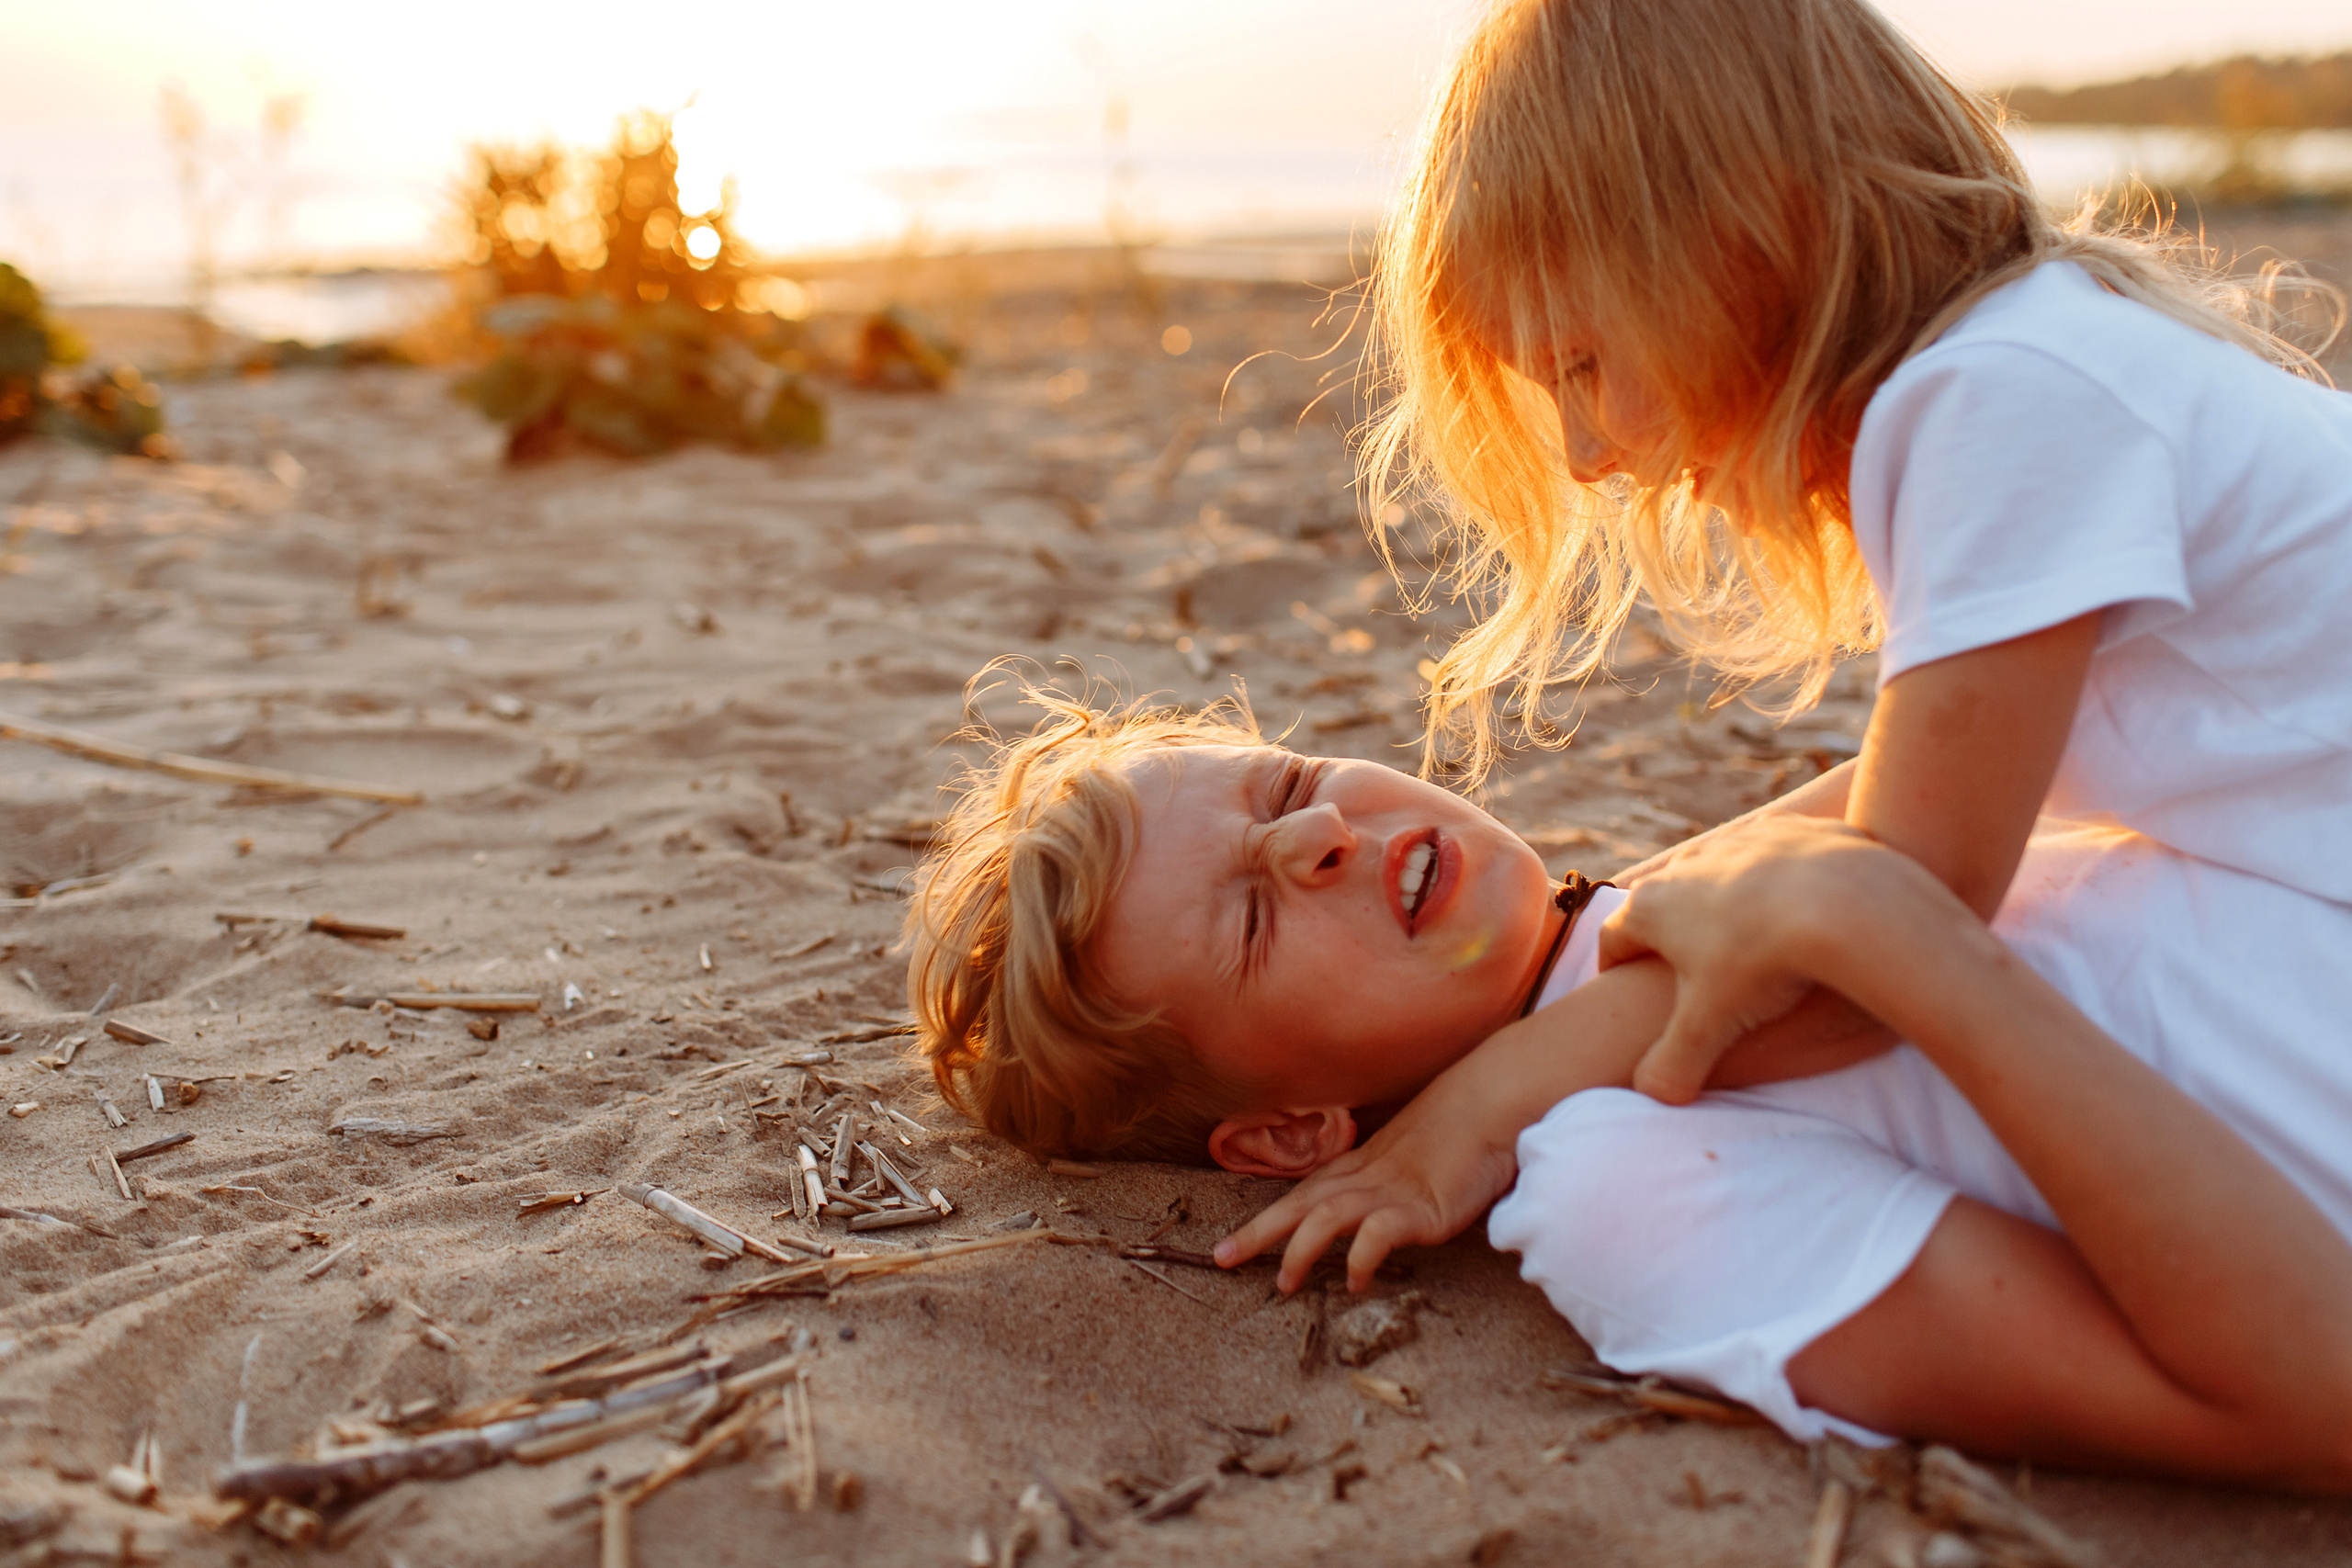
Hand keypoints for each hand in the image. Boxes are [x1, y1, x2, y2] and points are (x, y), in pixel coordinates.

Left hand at [1214, 1072, 1521, 1292]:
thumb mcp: (1409, 1163)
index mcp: (1359, 1167)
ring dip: (1299, 1249)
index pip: (1300, 1195)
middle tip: (1222, 1260)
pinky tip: (1355, 1280)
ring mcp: (1391, 1190)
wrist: (1492, 1107)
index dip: (1264, 1221)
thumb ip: (1385, 1186)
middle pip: (1299, 1203)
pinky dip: (1360, 1256)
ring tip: (1283, 1283)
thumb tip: (1366, 1217)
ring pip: (1327, 1216)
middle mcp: (1366, 1177)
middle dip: (1258, 1233)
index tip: (1229, 1246)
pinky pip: (1378, 1233)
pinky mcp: (1420, 1207)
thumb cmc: (1457, 1135)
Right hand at [1598, 814, 1886, 1103]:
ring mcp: (1738, 842)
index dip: (1612, 968)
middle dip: (1667, 934)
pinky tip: (1801, 908)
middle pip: (1660, 901)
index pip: (1613, 939)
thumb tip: (1654, 1095)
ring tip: (1745, 938)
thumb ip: (1675, 1065)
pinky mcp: (1789, 830)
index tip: (1621, 988)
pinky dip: (1776, 879)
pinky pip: (1771, 855)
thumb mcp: (1711, 1028)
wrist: (1844, 903)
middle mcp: (1686, 866)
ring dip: (1719, 902)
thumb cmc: (1763, 964)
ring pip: (1714, 872)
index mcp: (1653, 908)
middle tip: (1686, 971)